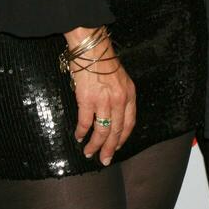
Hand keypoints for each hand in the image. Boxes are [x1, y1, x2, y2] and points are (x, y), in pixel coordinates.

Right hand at [64, 26, 135, 165]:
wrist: (92, 48)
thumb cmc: (103, 60)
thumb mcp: (120, 78)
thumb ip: (119, 95)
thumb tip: (112, 113)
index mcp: (129, 94)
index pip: (129, 123)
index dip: (123, 138)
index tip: (117, 147)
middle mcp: (120, 100)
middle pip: (116, 131)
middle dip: (110, 148)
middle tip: (104, 160)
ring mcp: (104, 101)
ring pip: (102, 131)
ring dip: (95, 145)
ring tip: (89, 153)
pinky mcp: (87, 100)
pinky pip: (85, 122)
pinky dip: (81, 132)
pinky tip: (79, 136)